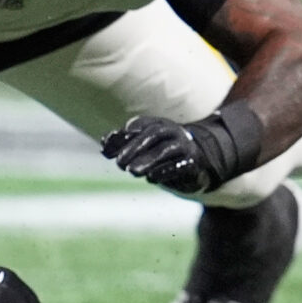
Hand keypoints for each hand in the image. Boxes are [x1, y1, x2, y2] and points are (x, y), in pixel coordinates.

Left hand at [103, 108, 255, 196]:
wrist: (197, 162)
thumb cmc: (162, 153)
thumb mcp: (143, 146)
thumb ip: (123, 144)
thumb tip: (104, 145)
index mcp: (159, 125)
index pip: (141, 126)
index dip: (123, 136)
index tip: (107, 149)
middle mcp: (173, 132)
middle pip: (154, 134)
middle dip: (135, 147)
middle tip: (120, 164)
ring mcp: (185, 147)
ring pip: (166, 150)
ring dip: (148, 160)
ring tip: (132, 171)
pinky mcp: (193, 163)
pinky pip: (180, 165)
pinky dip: (165, 171)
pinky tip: (151, 178)